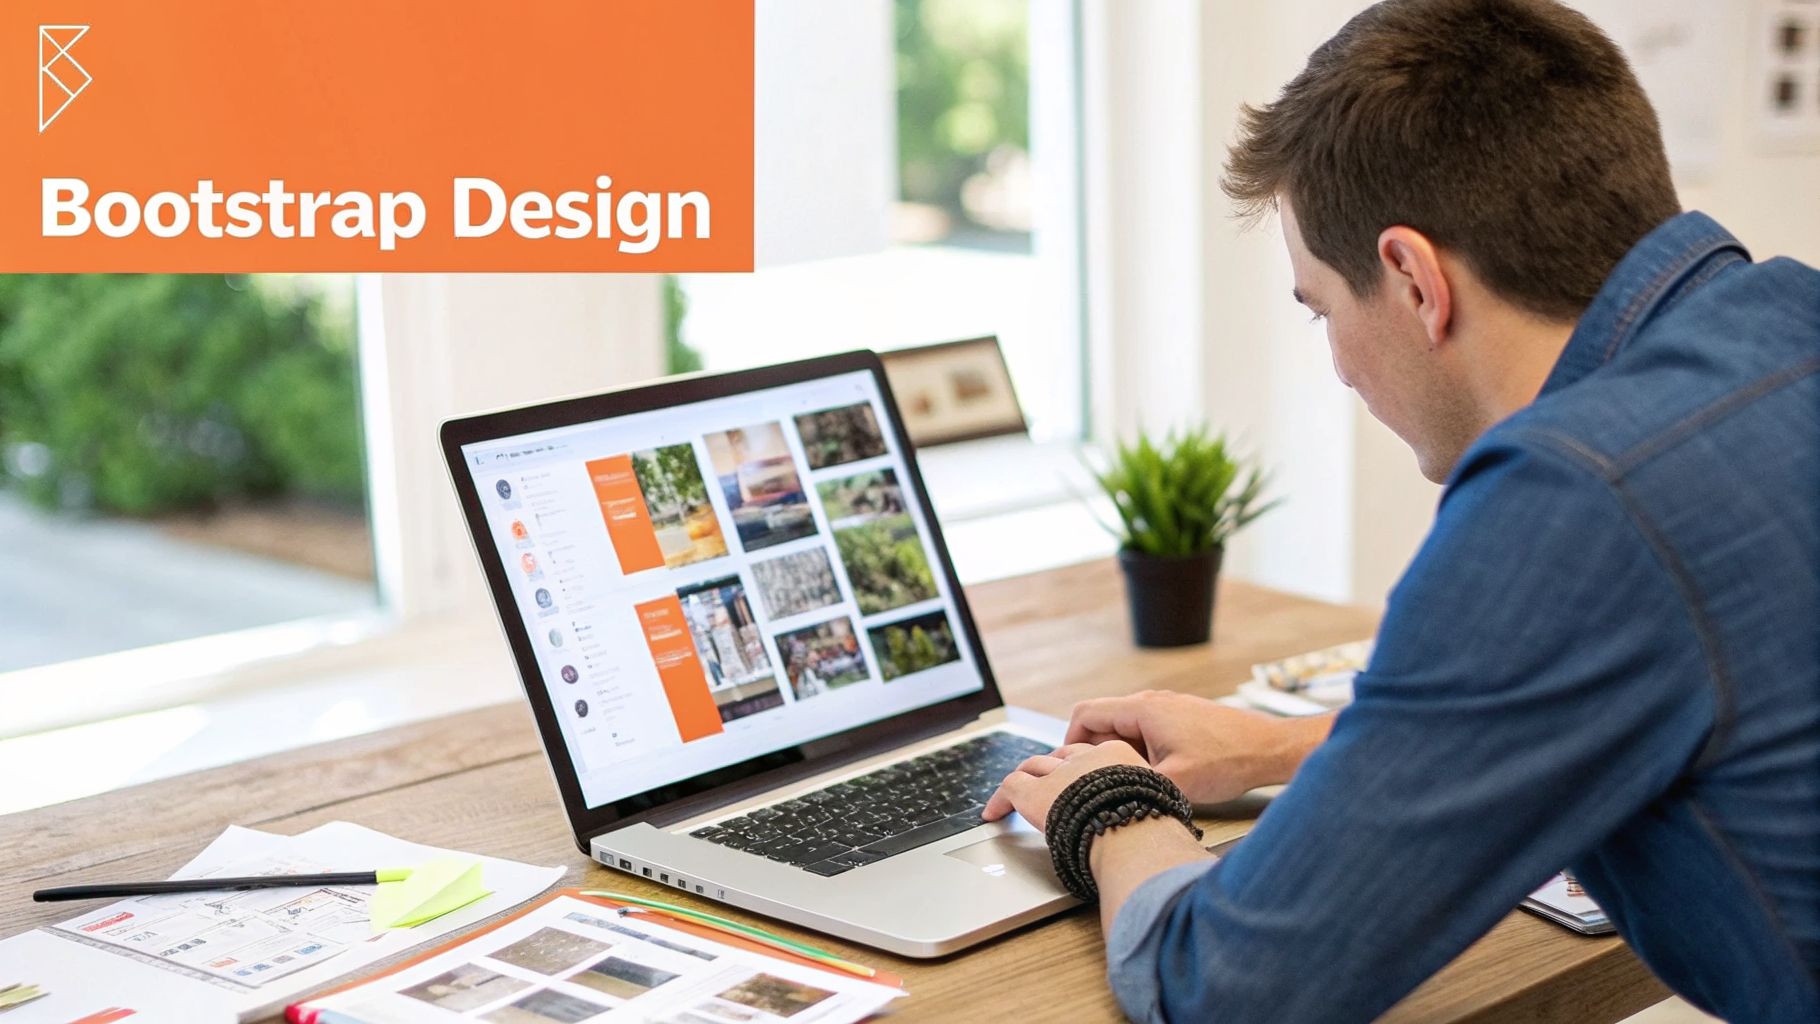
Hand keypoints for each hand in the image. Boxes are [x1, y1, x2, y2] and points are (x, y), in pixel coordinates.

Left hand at [980, 740, 1148, 831]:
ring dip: (1024, 781)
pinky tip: (993, 814)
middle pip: (1059, 756)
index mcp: (1119, 757)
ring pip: (1033, 767)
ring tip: (1015, 795)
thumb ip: (1140, 804)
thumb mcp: (1152, 805)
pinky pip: (1010, 788)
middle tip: (1042, 783)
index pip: (1091, 755)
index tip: (1076, 780)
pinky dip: (999, 801)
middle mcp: (1086, 759)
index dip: (1078, 768)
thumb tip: (1144, 823)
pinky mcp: (1036, 793)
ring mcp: (1059, 774)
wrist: (1132, 832)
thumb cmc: (1149, 829)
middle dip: (1049, 769)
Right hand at [1064, 690, 1332, 804]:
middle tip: (1101, 781)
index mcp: (1143, 709)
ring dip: (1118, 752)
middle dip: (1094, 751)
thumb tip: (1101, 793)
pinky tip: (1156, 775)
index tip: (1070, 769)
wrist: (1270, 749)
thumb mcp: (1174, 782)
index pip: (1084, 714)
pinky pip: (1144, 729)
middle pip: (1101, 720)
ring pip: (1123, 726)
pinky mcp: (1181, 717)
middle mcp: (1152, 701)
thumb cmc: (1229, 761)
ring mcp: (1167, 706)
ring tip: (1131, 781)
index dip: (1069, 743)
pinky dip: (1139, 750)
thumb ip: (1131, 783)